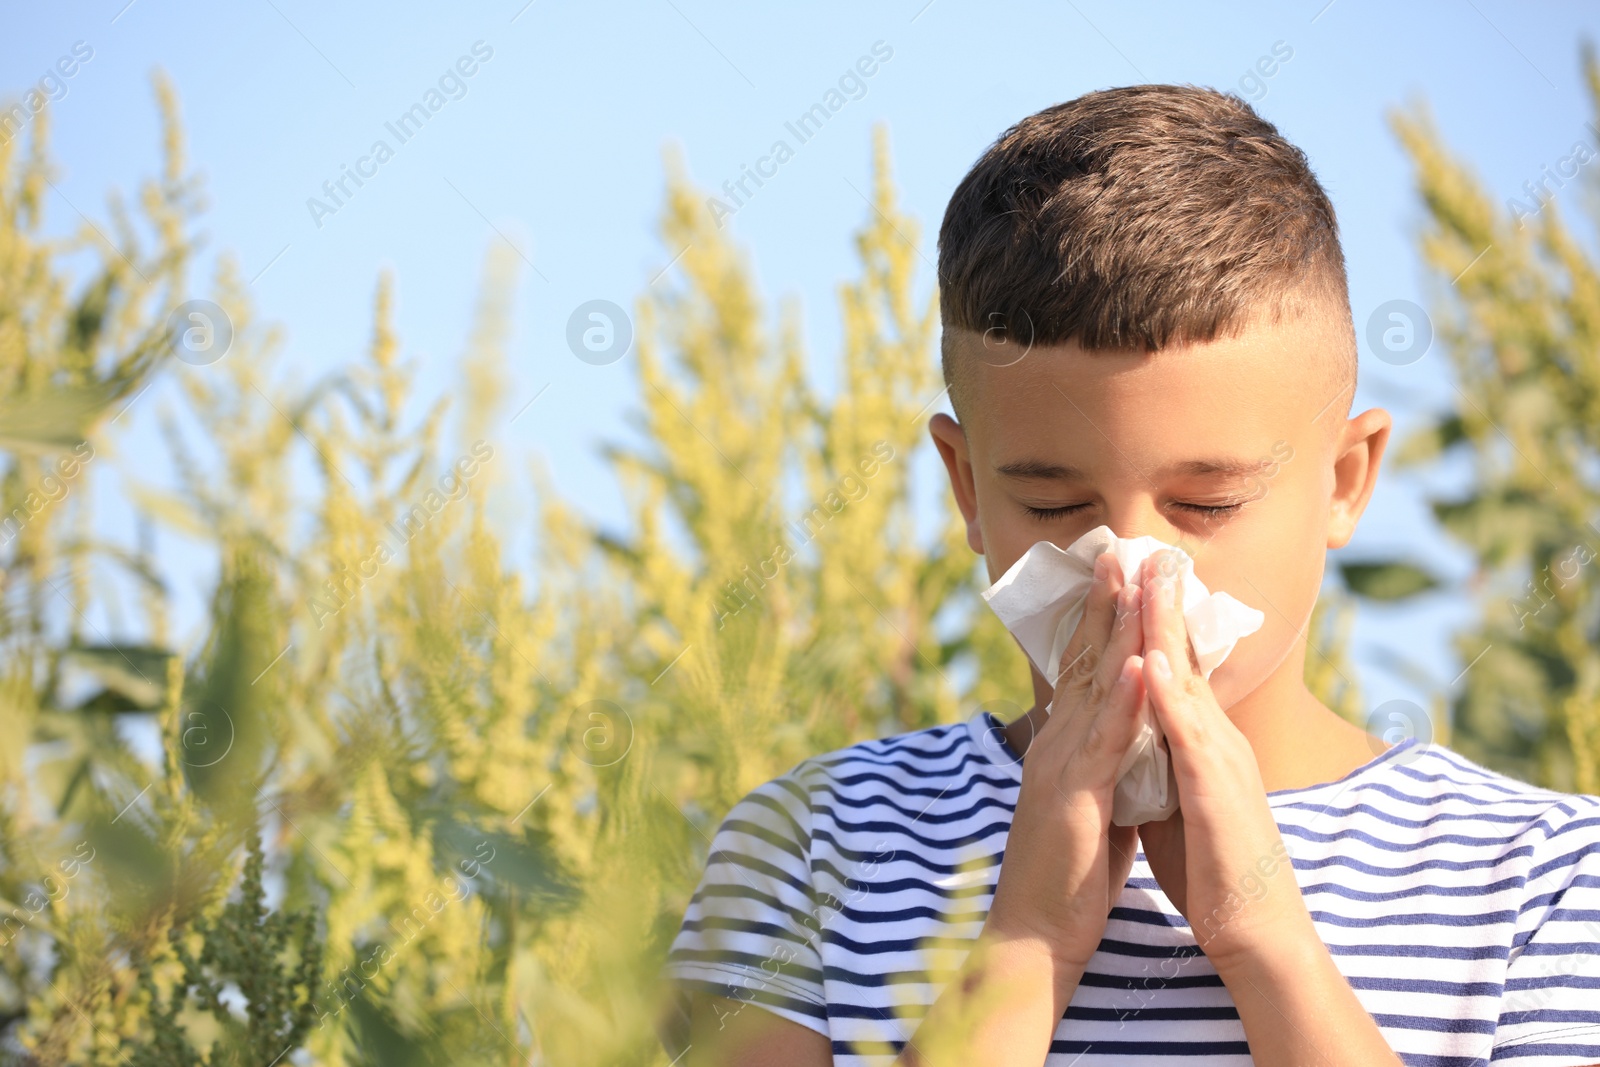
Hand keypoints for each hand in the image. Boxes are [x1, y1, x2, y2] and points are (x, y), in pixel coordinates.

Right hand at [983, 550, 1149, 999]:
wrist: (1036, 933)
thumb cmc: (1067, 874)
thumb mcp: (1093, 803)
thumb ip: (1107, 762)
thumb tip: (1130, 736)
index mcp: (1063, 745)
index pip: (1084, 670)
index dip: (1102, 619)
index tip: (1121, 572)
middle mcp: (1056, 743)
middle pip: (1083, 660)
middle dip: (1106, 602)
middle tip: (1121, 547)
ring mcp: (1061, 765)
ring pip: (1093, 686)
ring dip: (1114, 629)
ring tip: (1130, 579)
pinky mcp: (1074, 796)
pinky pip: (1104, 741)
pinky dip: (1125, 700)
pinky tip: (1142, 663)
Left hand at [1131, 550, 1312, 971]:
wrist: (1252, 928)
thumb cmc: (1212, 864)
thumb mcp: (1177, 792)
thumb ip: (1161, 752)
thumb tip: (1139, 723)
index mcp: (1200, 737)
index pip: (1173, 665)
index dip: (1154, 619)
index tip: (1134, 571)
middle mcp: (1215, 737)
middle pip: (1184, 657)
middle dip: (1163, 600)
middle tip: (1146, 545)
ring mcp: (1220, 759)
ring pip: (1188, 681)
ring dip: (1167, 628)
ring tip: (1149, 577)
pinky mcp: (1217, 792)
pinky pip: (1190, 737)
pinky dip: (1170, 698)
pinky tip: (1153, 664)